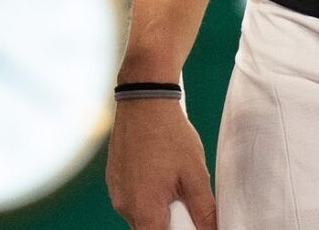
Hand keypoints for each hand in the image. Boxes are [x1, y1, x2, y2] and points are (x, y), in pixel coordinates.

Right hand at [107, 100, 217, 229]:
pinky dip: (146, 195)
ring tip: (171, 180)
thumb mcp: (195, 175)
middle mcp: (124, 206)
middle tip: (184, 198)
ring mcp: (116, 193)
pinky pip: (132, 199)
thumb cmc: (170, 134)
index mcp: (145, 209)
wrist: (144, 100)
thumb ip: (204, 212)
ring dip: (157, 208)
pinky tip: (158, 172)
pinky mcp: (113, 180)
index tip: (189, 221)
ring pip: (141, 216)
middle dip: (170, 222)